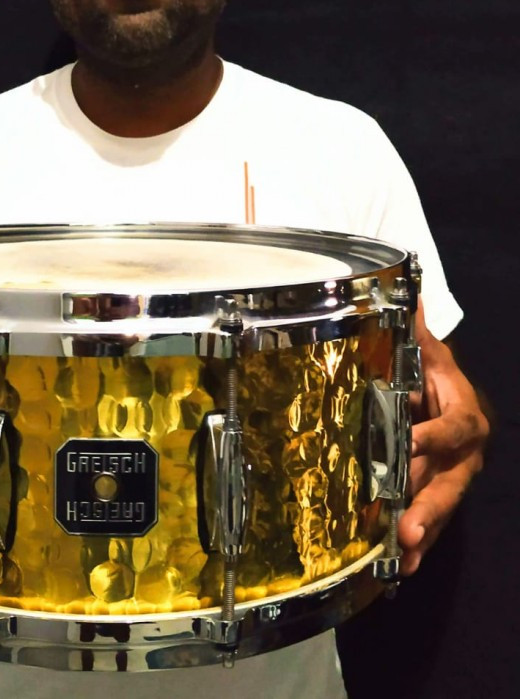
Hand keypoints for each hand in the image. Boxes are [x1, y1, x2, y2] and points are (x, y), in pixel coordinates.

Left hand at [398, 298, 488, 573]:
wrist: (453, 402)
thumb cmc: (437, 377)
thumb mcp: (430, 355)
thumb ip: (417, 333)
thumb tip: (408, 296)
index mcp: (464, 416)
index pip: (453, 427)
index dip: (434, 435)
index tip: (411, 441)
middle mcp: (463, 455)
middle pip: (449, 481)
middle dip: (428, 504)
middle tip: (407, 526)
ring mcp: (452, 480)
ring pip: (440, 509)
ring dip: (422, 533)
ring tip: (402, 556)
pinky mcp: (438, 497)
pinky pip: (431, 523)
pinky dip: (417, 546)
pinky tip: (399, 569)